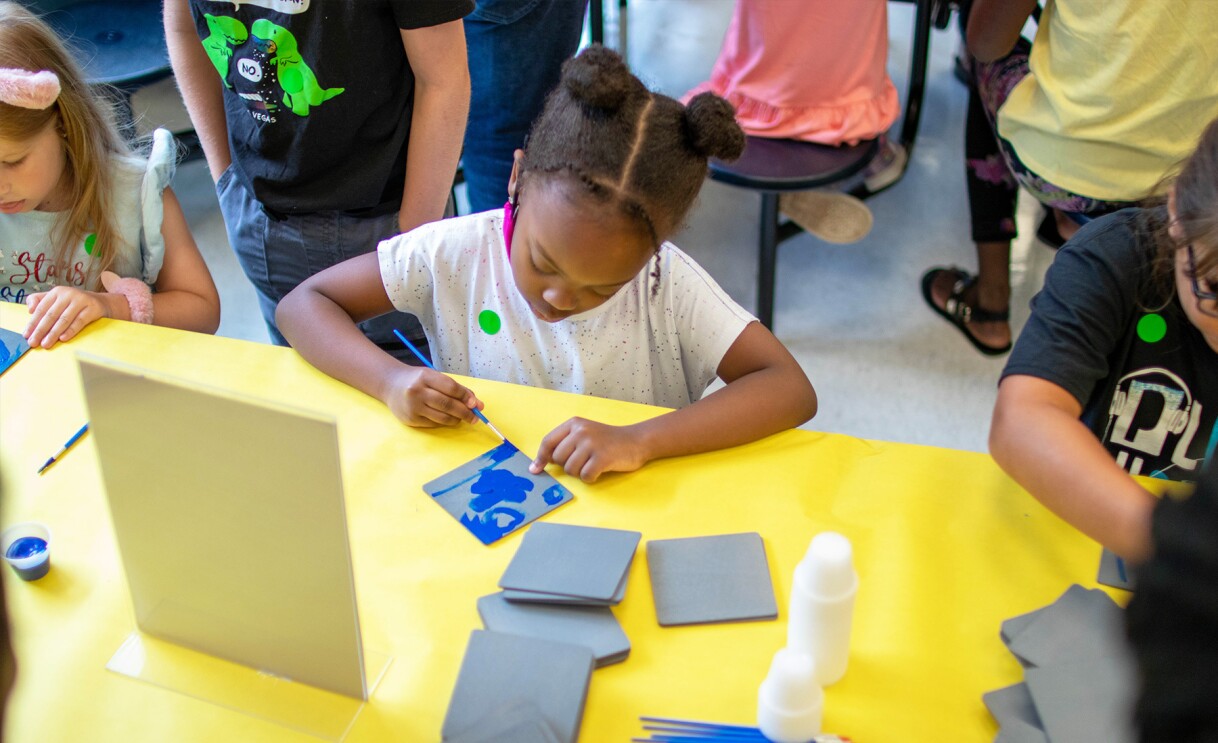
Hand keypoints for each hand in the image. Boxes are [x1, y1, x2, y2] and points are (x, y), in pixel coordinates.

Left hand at [24, 286, 113, 348]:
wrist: (99, 302)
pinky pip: (79, 322)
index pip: (41, 309)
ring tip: (46, 344)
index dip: (33, 323)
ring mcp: (81, 301)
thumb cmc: (72, 304)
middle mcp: (68, 294)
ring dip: (53, 333)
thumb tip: (30, 310)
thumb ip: (39, 301)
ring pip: (64, 319)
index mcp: (56, 292)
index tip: (26, 335)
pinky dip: (71, 331)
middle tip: (33, 342)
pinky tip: (63, 339)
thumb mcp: (56, 299)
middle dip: (41, 330)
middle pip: (51, 315)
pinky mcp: (92, 309)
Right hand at [383, 365, 484, 427]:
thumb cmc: (417, 380)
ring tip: (463, 418)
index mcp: (425, 376)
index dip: (466, 397)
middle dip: (465, 412)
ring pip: (442, 417)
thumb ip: (455, 388)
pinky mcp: (410, 420)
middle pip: (447, 404)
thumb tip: (477, 404)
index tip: (476, 404)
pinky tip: (448, 419)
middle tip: (475, 417)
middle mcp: (417, 391)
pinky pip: (434, 423)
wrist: (390, 385)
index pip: (451, 388)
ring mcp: (412, 407)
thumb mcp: (435, 377)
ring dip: (457, 419)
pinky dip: (445, 422)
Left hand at [530, 417, 648, 482]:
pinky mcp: (602, 457)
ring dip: (581, 472)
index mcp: (574, 423)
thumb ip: (563, 444)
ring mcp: (592, 443)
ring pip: (571, 470)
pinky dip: (591, 477)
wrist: (636, 441)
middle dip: (568, 466)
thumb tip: (539, 464)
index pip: (548, 442)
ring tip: (593, 463)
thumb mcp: (584, 434)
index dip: (540, 458)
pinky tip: (600, 469)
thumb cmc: (607, 441)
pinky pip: (585, 476)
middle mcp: (581, 431)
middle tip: (584, 460)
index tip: (535, 469)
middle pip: (559, 459)